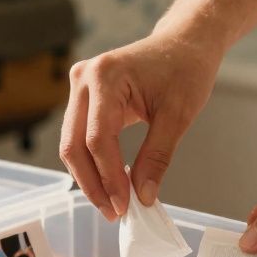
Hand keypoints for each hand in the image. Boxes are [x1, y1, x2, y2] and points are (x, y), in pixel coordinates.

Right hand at [60, 29, 223, 219]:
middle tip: (113, 213)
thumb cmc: (185, 70)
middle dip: (92, 184)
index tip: (125, 206)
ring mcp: (79, 86)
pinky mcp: (83, 96)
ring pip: (72, 144)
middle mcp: (84, 78)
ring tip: (112, 203)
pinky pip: (79, 136)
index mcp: (105, 76)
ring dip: (89, 177)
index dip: (109, 178)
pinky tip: (109, 183)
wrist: (184, 43)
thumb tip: (143, 197)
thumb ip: (157, 157)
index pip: (97, 139)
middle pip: (74, 145)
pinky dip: (93, 163)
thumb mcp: (178, 115)